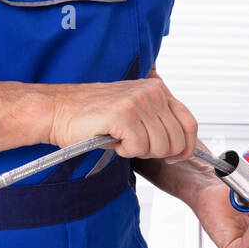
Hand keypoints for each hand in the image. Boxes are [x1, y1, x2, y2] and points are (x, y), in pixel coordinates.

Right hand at [47, 71, 197, 160]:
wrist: (58, 111)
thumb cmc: (95, 116)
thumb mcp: (136, 113)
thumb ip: (159, 122)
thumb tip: (183, 147)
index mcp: (158, 90)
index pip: (190, 124)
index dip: (186, 148)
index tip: (173, 158)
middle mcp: (152, 92)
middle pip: (177, 141)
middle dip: (157, 153)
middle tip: (134, 145)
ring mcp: (139, 101)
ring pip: (160, 147)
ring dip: (139, 151)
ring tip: (121, 139)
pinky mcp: (124, 114)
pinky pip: (139, 148)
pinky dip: (125, 151)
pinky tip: (113, 139)